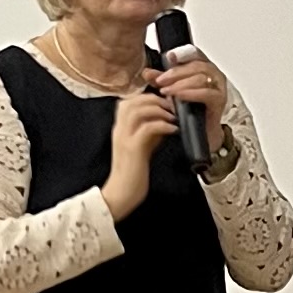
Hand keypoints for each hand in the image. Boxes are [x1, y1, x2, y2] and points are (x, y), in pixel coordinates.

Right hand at [101, 89, 177, 221]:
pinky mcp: (133, 148)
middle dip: (155, 99)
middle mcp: (119, 130)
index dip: (148, 97)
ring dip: (159, 109)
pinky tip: (174, 130)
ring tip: (173, 117)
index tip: (165, 103)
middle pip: (133, 100)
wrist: (121, 195)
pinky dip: (163, 125)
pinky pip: (148, 128)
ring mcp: (124, 138)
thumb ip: (150, 133)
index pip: (129, 101)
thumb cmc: (133, 173)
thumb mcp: (142, 147)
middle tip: (172, 107)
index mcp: (120, 128)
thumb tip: (165, 121)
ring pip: (138, 109)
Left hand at [152, 47, 227, 138]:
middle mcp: (214, 74)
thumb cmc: (191, 110)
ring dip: (180, 84)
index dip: (183, 53)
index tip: (169, 57)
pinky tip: (179, 96)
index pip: (195, 53)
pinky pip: (206, 93)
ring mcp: (218, 87)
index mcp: (204, 67)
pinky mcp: (220, 100)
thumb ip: (161, 80)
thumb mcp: (172, 90)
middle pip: (196, 65)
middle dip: (176, 72)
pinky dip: (191, 93)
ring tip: (166, 90)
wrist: (201, 131)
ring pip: (200, 78)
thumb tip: (147, 72)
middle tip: (160, 80)